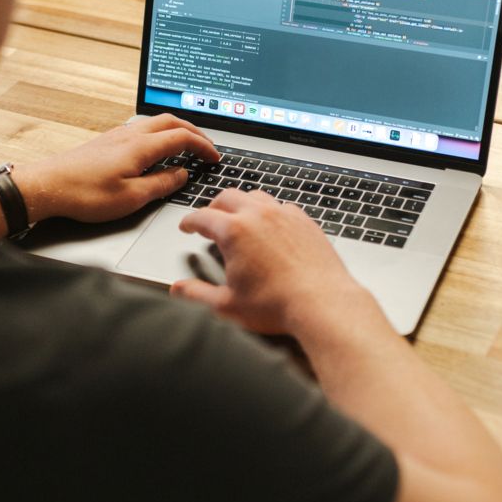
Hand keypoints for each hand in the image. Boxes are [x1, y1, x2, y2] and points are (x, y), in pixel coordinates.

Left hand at [15, 114, 219, 223]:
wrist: (47, 187)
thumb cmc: (84, 194)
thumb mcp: (131, 198)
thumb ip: (161, 184)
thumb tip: (181, 175)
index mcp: (141, 147)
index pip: (182, 137)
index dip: (203, 146)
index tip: (215, 157)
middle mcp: (130, 135)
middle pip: (172, 121)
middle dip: (195, 132)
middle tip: (207, 146)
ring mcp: (117, 135)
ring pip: (156, 122)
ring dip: (177, 129)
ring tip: (187, 144)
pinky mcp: (107, 141)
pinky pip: (142, 128)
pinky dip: (160, 133)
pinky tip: (157, 146)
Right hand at [171, 189, 367, 334]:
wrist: (323, 302)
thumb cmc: (278, 305)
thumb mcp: (227, 305)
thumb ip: (197, 294)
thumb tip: (179, 289)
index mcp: (234, 231)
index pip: (202, 216)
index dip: (189, 221)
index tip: (187, 226)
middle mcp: (259, 215)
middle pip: (228, 197)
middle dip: (214, 206)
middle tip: (209, 217)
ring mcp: (284, 215)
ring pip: (256, 196)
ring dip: (242, 203)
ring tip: (238, 217)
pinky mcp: (305, 221)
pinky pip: (282, 206)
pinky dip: (270, 211)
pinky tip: (271, 225)